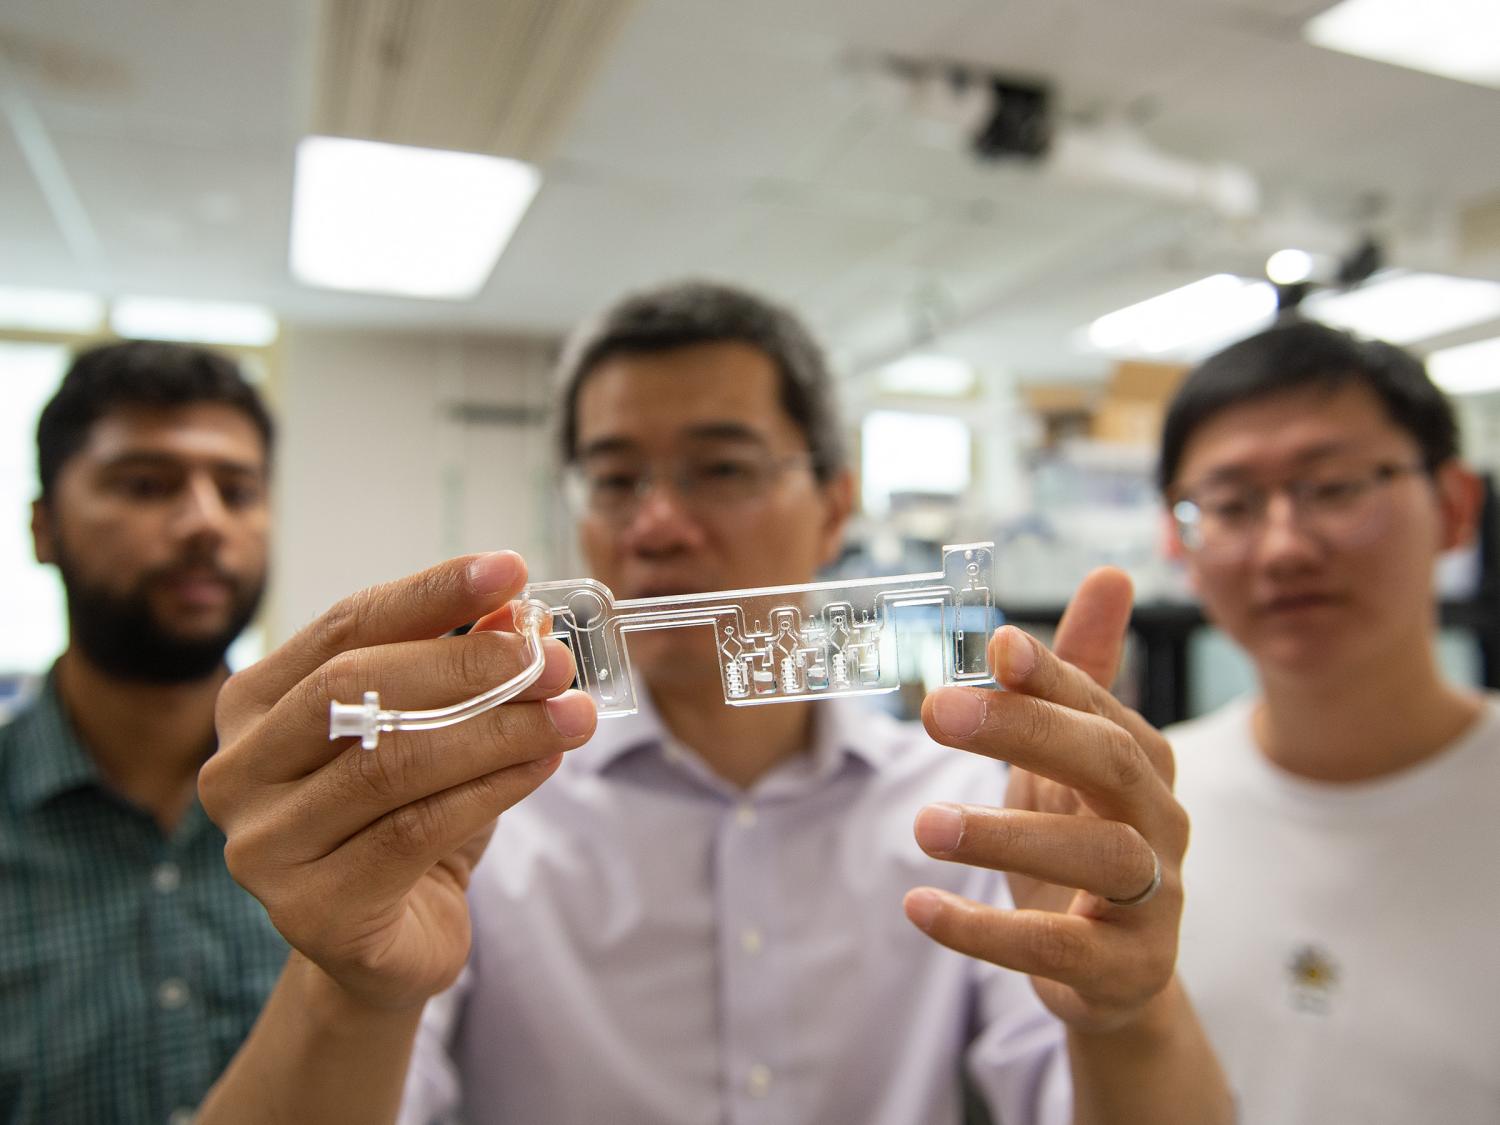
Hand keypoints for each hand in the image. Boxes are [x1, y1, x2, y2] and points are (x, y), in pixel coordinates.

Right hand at [198, 552, 595, 1010]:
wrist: (392, 940)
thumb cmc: (409, 817)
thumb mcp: (440, 730)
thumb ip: (466, 668)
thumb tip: (520, 609)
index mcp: (253, 704)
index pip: (344, 626)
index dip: (431, 594)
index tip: (510, 569)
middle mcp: (238, 770)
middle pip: (355, 689)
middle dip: (468, 665)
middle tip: (551, 660)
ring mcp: (264, 846)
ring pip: (391, 763)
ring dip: (496, 729)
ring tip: (571, 713)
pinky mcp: (311, 910)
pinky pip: (415, 830)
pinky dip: (492, 788)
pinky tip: (545, 763)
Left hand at [905, 567, 1186, 1032]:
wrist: (1116, 971)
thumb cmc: (1084, 839)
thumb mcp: (1075, 757)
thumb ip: (1080, 672)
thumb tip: (1111, 573)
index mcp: (1144, 763)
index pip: (1101, 706)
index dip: (1054, 675)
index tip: (997, 644)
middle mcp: (1161, 823)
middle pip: (1112, 765)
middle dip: (1028, 731)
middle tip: (935, 709)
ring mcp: (1153, 900)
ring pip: (1100, 858)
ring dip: (1007, 836)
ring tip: (923, 826)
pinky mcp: (1123, 968)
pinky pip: (1058, 948)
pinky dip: (985, 931)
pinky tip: (918, 906)